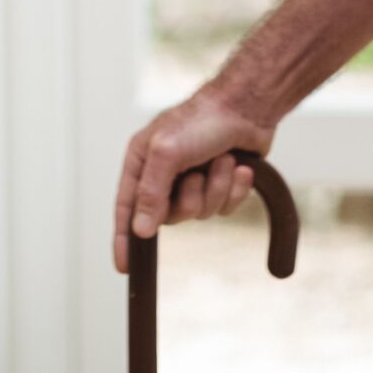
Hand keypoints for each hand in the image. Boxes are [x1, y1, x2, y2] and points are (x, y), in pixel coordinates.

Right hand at [113, 83, 274, 272]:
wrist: (248, 106)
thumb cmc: (202, 119)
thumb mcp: (167, 153)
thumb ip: (150, 192)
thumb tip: (140, 229)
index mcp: (142, 162)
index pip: (127, 208)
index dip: (124, 238)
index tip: (125, 267)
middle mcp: (165, 174)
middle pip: (170, 216)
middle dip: (191, 198)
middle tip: (198, 173)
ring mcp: (193, 179)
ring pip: (202, 212)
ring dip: (216, 188)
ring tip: (222, 160)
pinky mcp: (220, 183)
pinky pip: (225, 207)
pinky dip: (234, 188)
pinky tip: (239, 167)